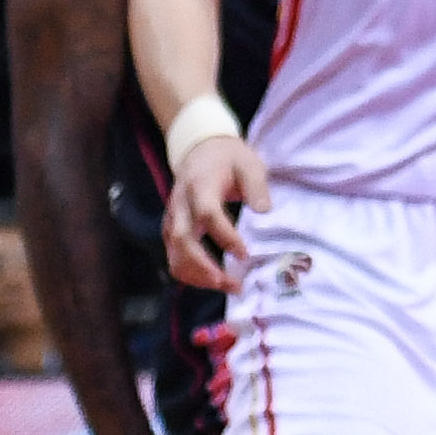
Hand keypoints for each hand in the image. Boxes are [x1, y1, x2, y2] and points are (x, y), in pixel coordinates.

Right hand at [162, 132, 268, 291]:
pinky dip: (191, 274)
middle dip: (205, 267)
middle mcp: (180, 204)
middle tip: (231, 283)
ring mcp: (172, 218)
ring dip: (198, 276)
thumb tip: (265, 211)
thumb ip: (256, 185)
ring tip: (227, 286)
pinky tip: (213, 280)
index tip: (245, 254)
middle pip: (183, 240)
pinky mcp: (170, 230)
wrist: (200, 148)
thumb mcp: (248, 162)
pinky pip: (174, 258)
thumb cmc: (228, 158)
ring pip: (175, 255)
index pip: (208, 214)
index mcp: (200, 185)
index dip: (225, 236)